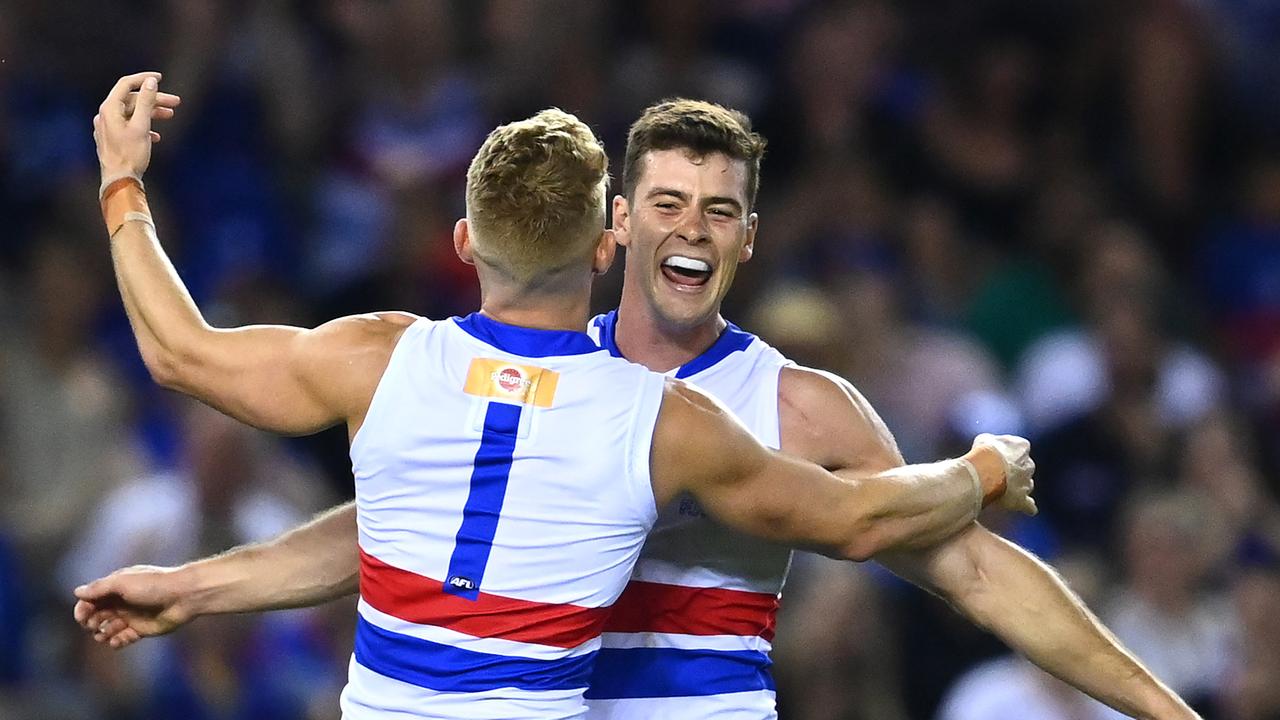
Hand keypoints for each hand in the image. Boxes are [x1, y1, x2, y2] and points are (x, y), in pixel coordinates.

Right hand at [72, 564, 194, 648]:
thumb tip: (77, 592)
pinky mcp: (141, 630)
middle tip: (95, 624)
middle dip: (91, 622)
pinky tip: (117, 641)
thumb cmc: (154, 585)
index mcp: (116, 587)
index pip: (91, 600)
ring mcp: (131, 616)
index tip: (82, 616)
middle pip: (96, 615)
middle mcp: (121, 602)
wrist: (184, 595)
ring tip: (107, 633)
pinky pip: (123, 639)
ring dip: (102, 633)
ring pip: (107, 629)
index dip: (83, 609)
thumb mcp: (123, 582)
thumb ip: (100, 588)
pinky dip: (117, 642)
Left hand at [92, 72, 181, 186]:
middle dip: (154, 100)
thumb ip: (147, 102)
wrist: (119, 181)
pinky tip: (155, 136)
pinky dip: (143, 126)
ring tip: (169, 116)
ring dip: (151, 113)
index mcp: (109, 109)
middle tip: (175, 103)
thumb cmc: (130, 154)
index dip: (144, 79)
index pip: (126, 84)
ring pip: (132, 113)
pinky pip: (128, 126)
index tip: (160, 78)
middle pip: (132, 100)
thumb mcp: (142, 126)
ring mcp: (107, 127)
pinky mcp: (112, 139)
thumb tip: (151, 82)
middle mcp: (105, 115)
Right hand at [972, 433, 1036, 515]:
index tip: (996, 457)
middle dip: (1014, 472)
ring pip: (1026, 486)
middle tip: (996, 475)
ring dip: (1017, 488)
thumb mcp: (984, 439)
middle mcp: (1029, 464)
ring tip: (1002, 491)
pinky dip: (1027, 507)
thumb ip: (992, 442)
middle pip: (1024, 468)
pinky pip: (1029, 506)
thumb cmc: (983, 453)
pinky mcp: (1022, 500)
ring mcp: (1027, 483)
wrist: (984, 470)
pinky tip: (1026, 508)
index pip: (1020, 448)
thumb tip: (989, 446)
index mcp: (1022, 446)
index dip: (1008, 454)